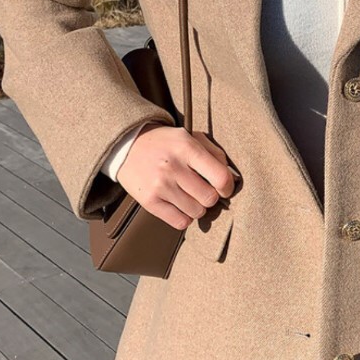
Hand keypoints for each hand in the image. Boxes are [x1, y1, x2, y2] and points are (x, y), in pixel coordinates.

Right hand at [117, 123, 237, 230]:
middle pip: (209, 198)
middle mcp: (173, 167)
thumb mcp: (191, 137)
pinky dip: (184, 217)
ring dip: (197, 207)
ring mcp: (160, 185)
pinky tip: (179, 205)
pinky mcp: (149, 201)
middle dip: (210, 196)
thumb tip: (232, 178)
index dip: (227, 187)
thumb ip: (215, 154)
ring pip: (196, 212)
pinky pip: (180, 222)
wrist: (127, 145)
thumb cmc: (165, 143)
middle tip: (202, 190)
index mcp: (187, 148)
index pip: (220, 177)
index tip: (224, 188)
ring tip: (189, 195)